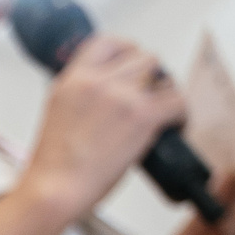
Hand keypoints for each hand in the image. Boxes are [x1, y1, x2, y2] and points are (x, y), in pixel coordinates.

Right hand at [19, 36, 187, 222]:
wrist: (53, 192)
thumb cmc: (52, 168)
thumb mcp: (57, 115)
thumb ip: (80, 96)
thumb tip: (106, 97)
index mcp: (72, 80)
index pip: (107, 42)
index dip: (126, 50)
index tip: (131, 63)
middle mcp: (97, 81)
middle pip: (142, 56)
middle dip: (150, 75)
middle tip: (150, 96)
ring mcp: (121, 96)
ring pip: (163, 75)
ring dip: (166, 92)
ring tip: (163, 112)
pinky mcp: (142, 116)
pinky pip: (178, 100)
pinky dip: (181, 115)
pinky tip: (174, 127)